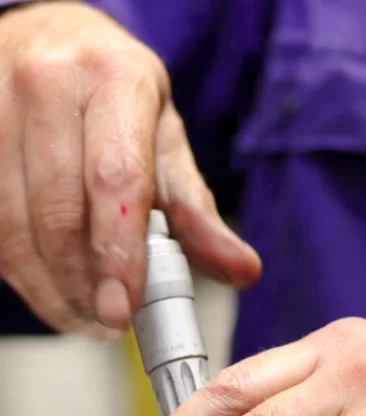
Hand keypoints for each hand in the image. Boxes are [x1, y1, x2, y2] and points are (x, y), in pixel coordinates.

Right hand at [0, 2, 259, 335]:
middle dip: (83, 286)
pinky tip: (48, 284)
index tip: (122, 308)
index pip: (115, 180)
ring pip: (13, 230)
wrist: (50, 44)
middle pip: (59, 215)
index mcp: (112, 80)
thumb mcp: (164, 144)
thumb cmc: (112, 99)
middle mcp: (47, 85)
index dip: (118, 255)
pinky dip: (20, 272)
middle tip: (107, 321)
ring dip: (49, 290)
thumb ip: (198, 213)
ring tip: (81, 313)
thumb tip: (243, 270)